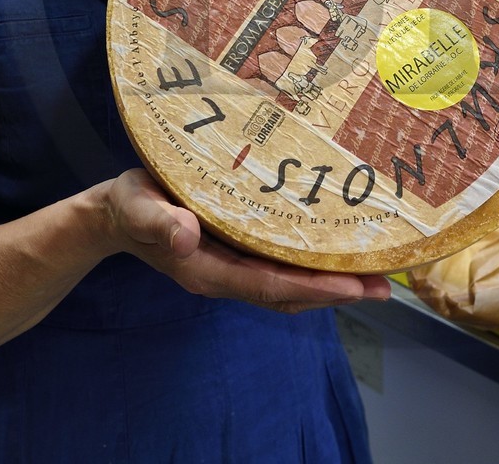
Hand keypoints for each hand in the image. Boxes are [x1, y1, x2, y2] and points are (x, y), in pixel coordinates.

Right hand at [103, 168, 391, 313]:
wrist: (114, 214)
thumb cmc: (128, 205)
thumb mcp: (137, 206)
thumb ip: (158, 221)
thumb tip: (185, 235)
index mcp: (206, 270)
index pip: (268, 285)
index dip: (311, 287)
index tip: (351, 286)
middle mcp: (226, 276)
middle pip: (289, 294)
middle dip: (336, 292)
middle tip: (384, 286)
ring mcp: (233, 269)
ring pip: (290, 286)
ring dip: (332, 285)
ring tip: (376, 279)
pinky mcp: (238, 255)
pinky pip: (282, 270)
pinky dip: (313, 269)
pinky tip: (339, 257)